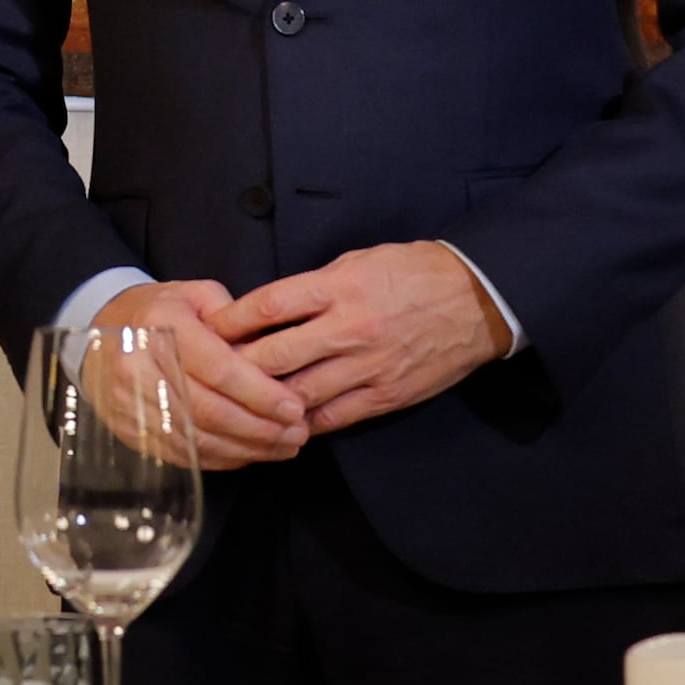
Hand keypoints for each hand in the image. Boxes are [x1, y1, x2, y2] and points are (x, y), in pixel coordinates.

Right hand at [91, 279, 308, 467]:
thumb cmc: (160, 310)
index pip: (218, 368)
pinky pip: (182, 454)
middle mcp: (140, 366)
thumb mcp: (196, 294)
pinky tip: (249, 454)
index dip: (259, 393)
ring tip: (284, 446)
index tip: (294, 407)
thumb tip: (273, 358)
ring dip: (246, 448)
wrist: (99, 329)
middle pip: (210, 410)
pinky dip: (221, 459)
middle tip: (298, 433)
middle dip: (261, 427)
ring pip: (197, 439)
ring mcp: (131, 404)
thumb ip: (236, 320)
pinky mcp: (130, 430)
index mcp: (161, 325)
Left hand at [208, 243, 507, 430]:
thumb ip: (314, 287)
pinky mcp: (386, 395)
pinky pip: (333, 417)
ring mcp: (368, 366)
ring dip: (264, 403)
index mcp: (339, 287)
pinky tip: (283, 424)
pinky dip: (304, 422)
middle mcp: (349, 328)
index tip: (208, 330)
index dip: (232, 321)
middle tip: (209, 376)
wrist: (476, 299)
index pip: (269, 306)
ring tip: (237, 406)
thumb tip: (268, 310)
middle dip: (236, 369)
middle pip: (275, 356)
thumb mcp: (358, 261)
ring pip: (299, 394)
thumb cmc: (413, 272)